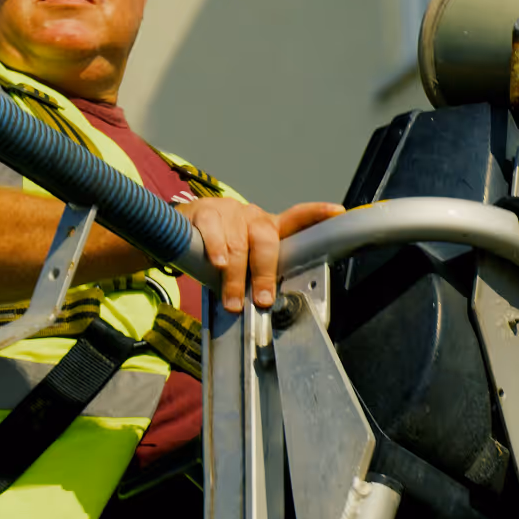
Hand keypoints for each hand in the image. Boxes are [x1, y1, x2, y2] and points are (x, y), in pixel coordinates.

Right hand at [177, 199, 343, 311]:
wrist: (180, 231)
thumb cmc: (219, 250)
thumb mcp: (243, 259)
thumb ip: (257, 275)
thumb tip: (268, 306)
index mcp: (268, 227)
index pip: (297, 217)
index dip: (317, 214)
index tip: (338, 212)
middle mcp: (253, 217)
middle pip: (266, 242)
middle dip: (264, 275)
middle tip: (261, 300)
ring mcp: (231, 212)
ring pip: (238, 245)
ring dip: (234, 276)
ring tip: (232, 300)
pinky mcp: (207, 211)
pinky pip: (214, 231)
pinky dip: (216, 249)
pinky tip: (217, 263)